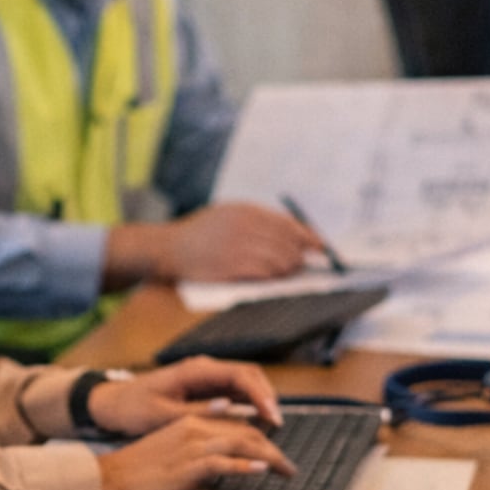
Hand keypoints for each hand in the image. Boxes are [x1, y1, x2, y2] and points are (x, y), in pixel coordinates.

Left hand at [88, 355, 283, 434]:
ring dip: (261, 401)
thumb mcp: (162, 414)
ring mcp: (207, 377)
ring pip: (245, 383)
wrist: (114, 403)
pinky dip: (250, 405)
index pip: (240, 375)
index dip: (261, 395)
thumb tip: (229, 407)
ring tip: (271, 427)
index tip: (272, 416)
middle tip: (277, 424)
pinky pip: (235, 393)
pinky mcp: (206, 388)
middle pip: (249, 375)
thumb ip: (197, 411)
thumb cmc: (134, 408)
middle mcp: (205, 369)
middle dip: (267, 397)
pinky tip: (256, 423)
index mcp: (195, 370)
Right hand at [96, 415, 294, 489]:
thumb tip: (211, 487)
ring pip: (240, 442)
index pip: (234, 426)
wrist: (106, 480)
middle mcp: (192, 428)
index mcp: (188, 424)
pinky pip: (223, 462)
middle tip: (287, 466)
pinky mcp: (186, 465)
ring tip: (285, 469)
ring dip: (268, 456)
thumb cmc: (132, 475)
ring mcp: (190, 445)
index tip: (275, 454)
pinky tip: (261, 470)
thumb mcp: (169, 464)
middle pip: (244, 431)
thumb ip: (192, 470)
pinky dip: (245, 465)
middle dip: (272, 448)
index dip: (260, 439)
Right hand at [160, 202, 320, 282]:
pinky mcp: (231, 266)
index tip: (321, 247)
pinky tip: (273, 279)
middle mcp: (244, 226)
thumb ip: (258, 222)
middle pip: (287, 243)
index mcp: (246, 210)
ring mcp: (238, 246)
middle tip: (303, 265)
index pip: (288, 224)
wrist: (168, 248)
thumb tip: (295, 236)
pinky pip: (264, 273)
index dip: (309, 237)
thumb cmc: (200, 234)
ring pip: (279, 260)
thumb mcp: (227, 215)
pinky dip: (273, 277)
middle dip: (299, 256)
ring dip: (288, 269)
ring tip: (288, 273)